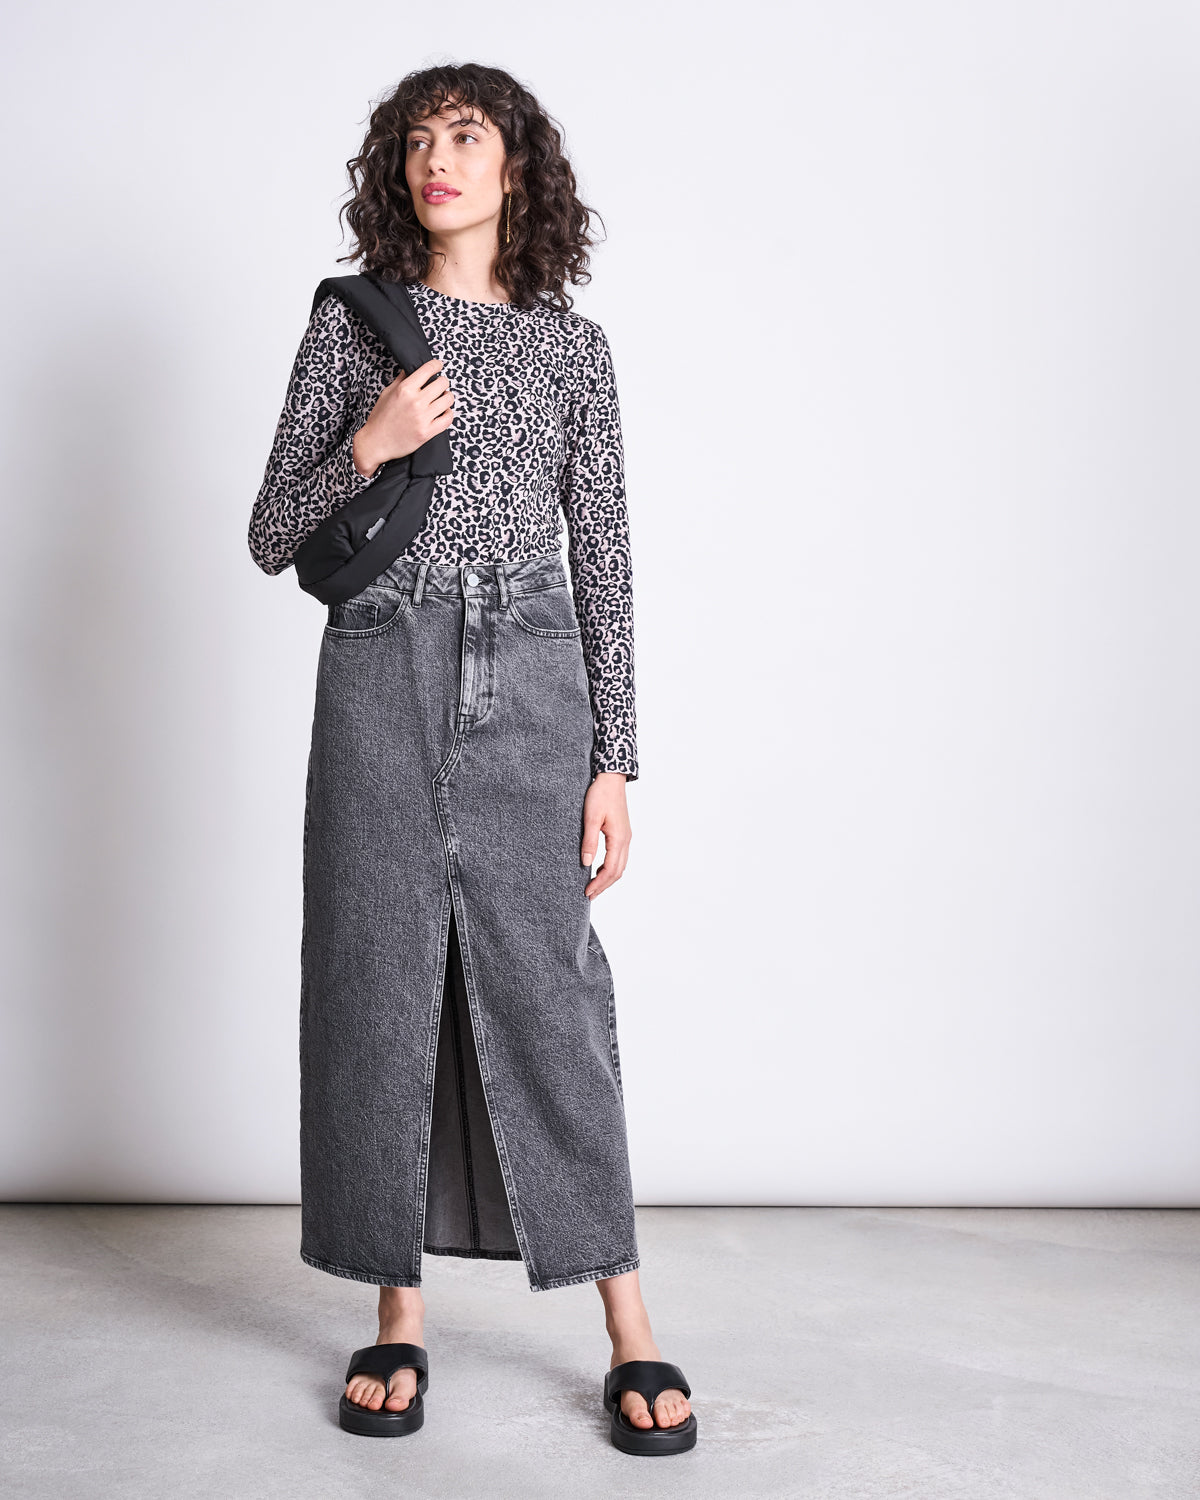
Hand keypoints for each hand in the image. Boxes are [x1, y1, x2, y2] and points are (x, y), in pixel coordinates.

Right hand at [352, 356, 453, 474]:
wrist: (375, 443)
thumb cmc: (380, 419)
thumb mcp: (387, 393)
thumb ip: (400, 380)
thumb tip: (410, 368)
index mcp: (405, 389)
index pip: (428, 369)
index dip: (436, 365)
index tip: (438, 366)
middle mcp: (415, 402)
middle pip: (442, 383)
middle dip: (442, 382)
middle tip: (439, 385)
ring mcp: (422, 418)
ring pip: (448, 400)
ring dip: (447, 397)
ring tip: (442, 399)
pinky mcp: (427, 432)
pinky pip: (448, 419)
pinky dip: (448, 413)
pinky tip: (443, 412)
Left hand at [581, 772, 630, 898]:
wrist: (611, 778)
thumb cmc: (600, 795)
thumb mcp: (591, 818)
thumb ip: (589, 841)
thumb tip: (586, 863)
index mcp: (619, 839)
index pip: (611, 869)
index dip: (599, 883)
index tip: (587, 892)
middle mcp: (626, 840)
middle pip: (618, 871)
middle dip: (604, 885)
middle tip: (589, 895)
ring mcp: (626, 836)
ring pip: (620, 865)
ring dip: (608, 877)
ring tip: (594, 886)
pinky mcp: (622, 832)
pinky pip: (619, 857)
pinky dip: (610, 867)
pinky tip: (599, 868)